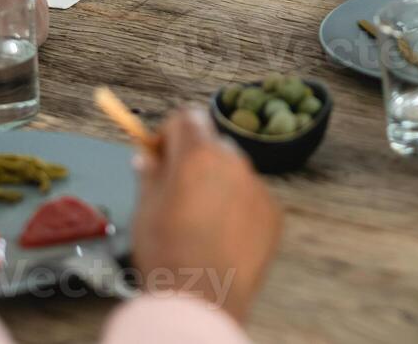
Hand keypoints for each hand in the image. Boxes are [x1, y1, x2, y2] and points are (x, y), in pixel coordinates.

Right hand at [131, 107, 280, 324]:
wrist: (202, 300)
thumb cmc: (166, 252)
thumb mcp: (144, 210)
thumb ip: (149, 175)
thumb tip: (146, 158)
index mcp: (197, 154)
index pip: (187, 118)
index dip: (170, 133)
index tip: (161, 155)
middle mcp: (233, 162)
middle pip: (213, 144)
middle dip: (196, 159)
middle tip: (179, 190)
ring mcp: (257, 187)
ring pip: (234, 172)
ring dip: (218, 183)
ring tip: (201, 221)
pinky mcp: (273, 212)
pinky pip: (252, 198)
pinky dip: (238, 208)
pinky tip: (222, 238)